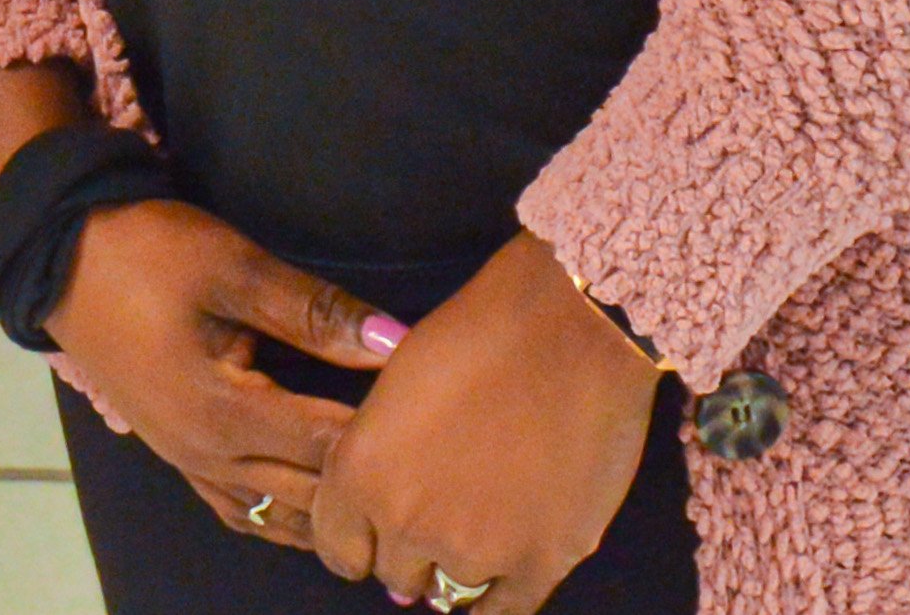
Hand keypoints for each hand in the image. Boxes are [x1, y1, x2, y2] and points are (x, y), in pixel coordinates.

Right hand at [40, 200, 406, 545]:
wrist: (57, 252)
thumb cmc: (149, 252)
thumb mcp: (236, 268)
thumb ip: (316, 312)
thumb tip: (396, 343)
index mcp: (224, 414)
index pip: (330, 448)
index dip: (386, 439)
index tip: (435, 422)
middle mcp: (207, 457)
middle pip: (310, 497)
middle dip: (366, 490)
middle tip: (427, 471)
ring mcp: (186, 462)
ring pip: (276, 517)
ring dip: (329, 514)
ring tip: (387, 504)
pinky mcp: (174, 452)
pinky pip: (240, 510)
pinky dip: (284, 516)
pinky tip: (315, 509)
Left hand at [307, 235, 660, 614]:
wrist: (570, 325)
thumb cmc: (481, 332)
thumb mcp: (395, 386)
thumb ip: (378, 454)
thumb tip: (385, 514)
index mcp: (359, 474)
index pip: (338, 550)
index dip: (360, 542)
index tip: (381, 531)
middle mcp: (406, 524)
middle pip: (396, 575)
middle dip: (412, 551)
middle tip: (445, 515)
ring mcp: (475, 550)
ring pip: (449, 594)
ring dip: (459, 568)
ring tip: (485, 527)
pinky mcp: (541, 561)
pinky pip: (506, 611)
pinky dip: (500, 596)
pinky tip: (508, 568)